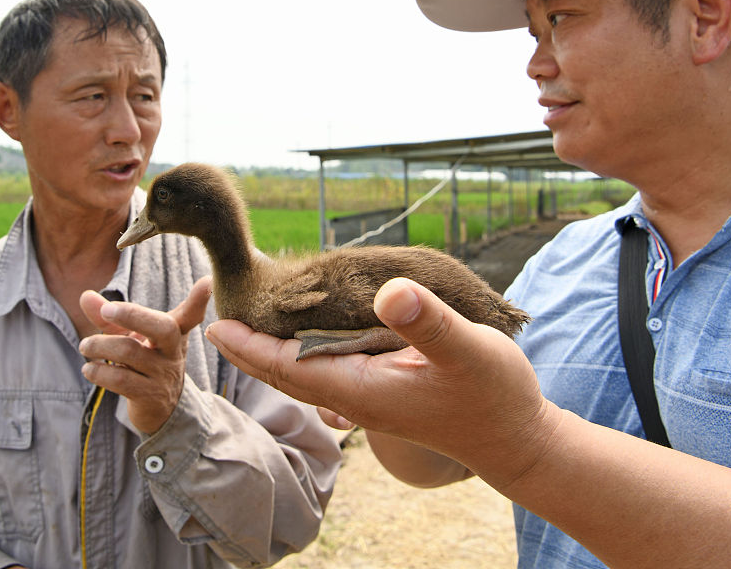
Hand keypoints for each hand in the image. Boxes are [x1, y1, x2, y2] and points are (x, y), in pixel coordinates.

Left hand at [79, 276, 212, 433]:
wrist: (160, 409)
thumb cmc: (145, 361)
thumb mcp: (131, 336)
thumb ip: (109, 317)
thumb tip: (85, 295)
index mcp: (175, 331)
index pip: (191, 313)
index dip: (199, 299)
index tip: (207, 281)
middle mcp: (174, 351)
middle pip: (162, 328)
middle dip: (133, 315)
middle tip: (106, 310)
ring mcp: (164, 375)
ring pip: (130, 352)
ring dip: (100, 345)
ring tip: (85, 346)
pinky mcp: (150, 397)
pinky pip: (121, 379)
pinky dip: (99, 371)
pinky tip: (89, 369)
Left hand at [206, 277, 558, 486]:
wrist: (517, 438)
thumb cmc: (494, 396)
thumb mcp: (467, 351)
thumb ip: (428, 322)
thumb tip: (389, 292)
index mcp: (362, 389)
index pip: (289, 367)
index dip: (251, 346)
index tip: (214, 324)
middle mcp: (355, 395)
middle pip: (285, 372)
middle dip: (249, 346)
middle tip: (214, 313)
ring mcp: (366, 395)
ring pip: (303, 371)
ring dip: (271, 347)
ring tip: (244, 317)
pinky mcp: (380, 389)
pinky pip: (326, 368)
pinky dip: (302, 347)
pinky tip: (301, 328)